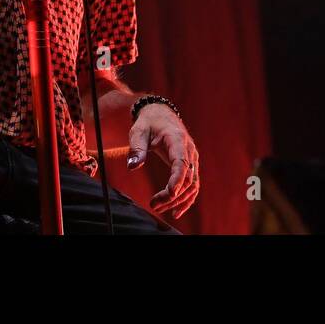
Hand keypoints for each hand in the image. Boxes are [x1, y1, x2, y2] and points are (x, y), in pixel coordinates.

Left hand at [127, 104, 199, 218]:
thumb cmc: (148, 123)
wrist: (160, 115)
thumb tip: (132, 167)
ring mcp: (192, 158)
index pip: (181, 162)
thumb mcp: (139, 131)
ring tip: (160, 209)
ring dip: (178, 200)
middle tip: (154, 205)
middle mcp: (189, 150)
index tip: (170, 194)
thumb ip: (136, 148)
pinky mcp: (190, 165)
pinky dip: (186, 199)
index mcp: (177, 140)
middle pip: (187, 178)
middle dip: (172, 195)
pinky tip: (176, 210)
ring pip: (192, 185)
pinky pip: (193, 185)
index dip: (177, 179)